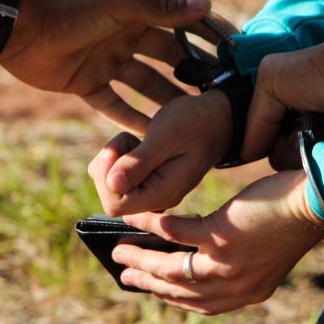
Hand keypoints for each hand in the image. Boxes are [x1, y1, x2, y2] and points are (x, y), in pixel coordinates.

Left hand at [0, 0, 211, 133]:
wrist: (18, 28)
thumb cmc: (70, 9)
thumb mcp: (120, 4)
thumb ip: (162, 8)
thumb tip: (206, 4)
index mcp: (136, 13)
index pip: (179, 24)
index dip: (205, 38)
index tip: (233, 55)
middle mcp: (125, 36)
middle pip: (166, 59)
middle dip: (191, 76)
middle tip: (218, 99)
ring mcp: (106, 61)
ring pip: (145, 85)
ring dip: (166, 102)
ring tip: (193, 124)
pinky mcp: (87, 84)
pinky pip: (115, 105)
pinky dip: (132, 120)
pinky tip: (154, 137)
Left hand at [88, 90, 231, 215]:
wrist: (216, 119)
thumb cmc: (195, 123)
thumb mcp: (166, 136)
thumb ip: (140, 162)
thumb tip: (112, 184)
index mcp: (163, 193)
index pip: (115, 204)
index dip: (106, 178)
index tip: (120, 149)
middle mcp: (158, 199)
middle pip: (110, 198)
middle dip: (107, 167)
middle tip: (127, 141)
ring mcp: (153, 191)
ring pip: (111, 187)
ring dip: (112, 161)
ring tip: (135, 141)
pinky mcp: (148, 181)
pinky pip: (118, 178)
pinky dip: (116, 159)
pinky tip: (135, 144)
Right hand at [113, 170, 323, 314]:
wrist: (315, 203)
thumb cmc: (289, 218)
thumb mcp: (261, 253)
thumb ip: (231, 260)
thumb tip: (190, 251)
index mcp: (245, 293)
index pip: (198, 304)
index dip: (169, 297)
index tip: (148, 289)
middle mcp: (235, 286)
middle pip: (178, 289)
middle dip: (146, 281)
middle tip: (123, 274)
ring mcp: (227, 263)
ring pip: (171, 267)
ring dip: (141, 258)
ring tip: (120, 249)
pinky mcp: (222, 235)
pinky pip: (176, 231)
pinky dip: (153, 224)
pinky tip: (138, 219)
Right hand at [242, 27, 323, 160]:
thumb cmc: (316, 73)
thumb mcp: (271, 82)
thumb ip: (254, 120)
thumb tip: (247, 154)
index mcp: (286, 110)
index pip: (263, 140)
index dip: (264, 141)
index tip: (275, 130)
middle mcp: (303, 128)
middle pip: (279, 158)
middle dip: (285, 147)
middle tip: (299, 131)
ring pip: (298, 169)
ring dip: (303, 156)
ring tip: (317, 136)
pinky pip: (323, 176)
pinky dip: (322, 166)